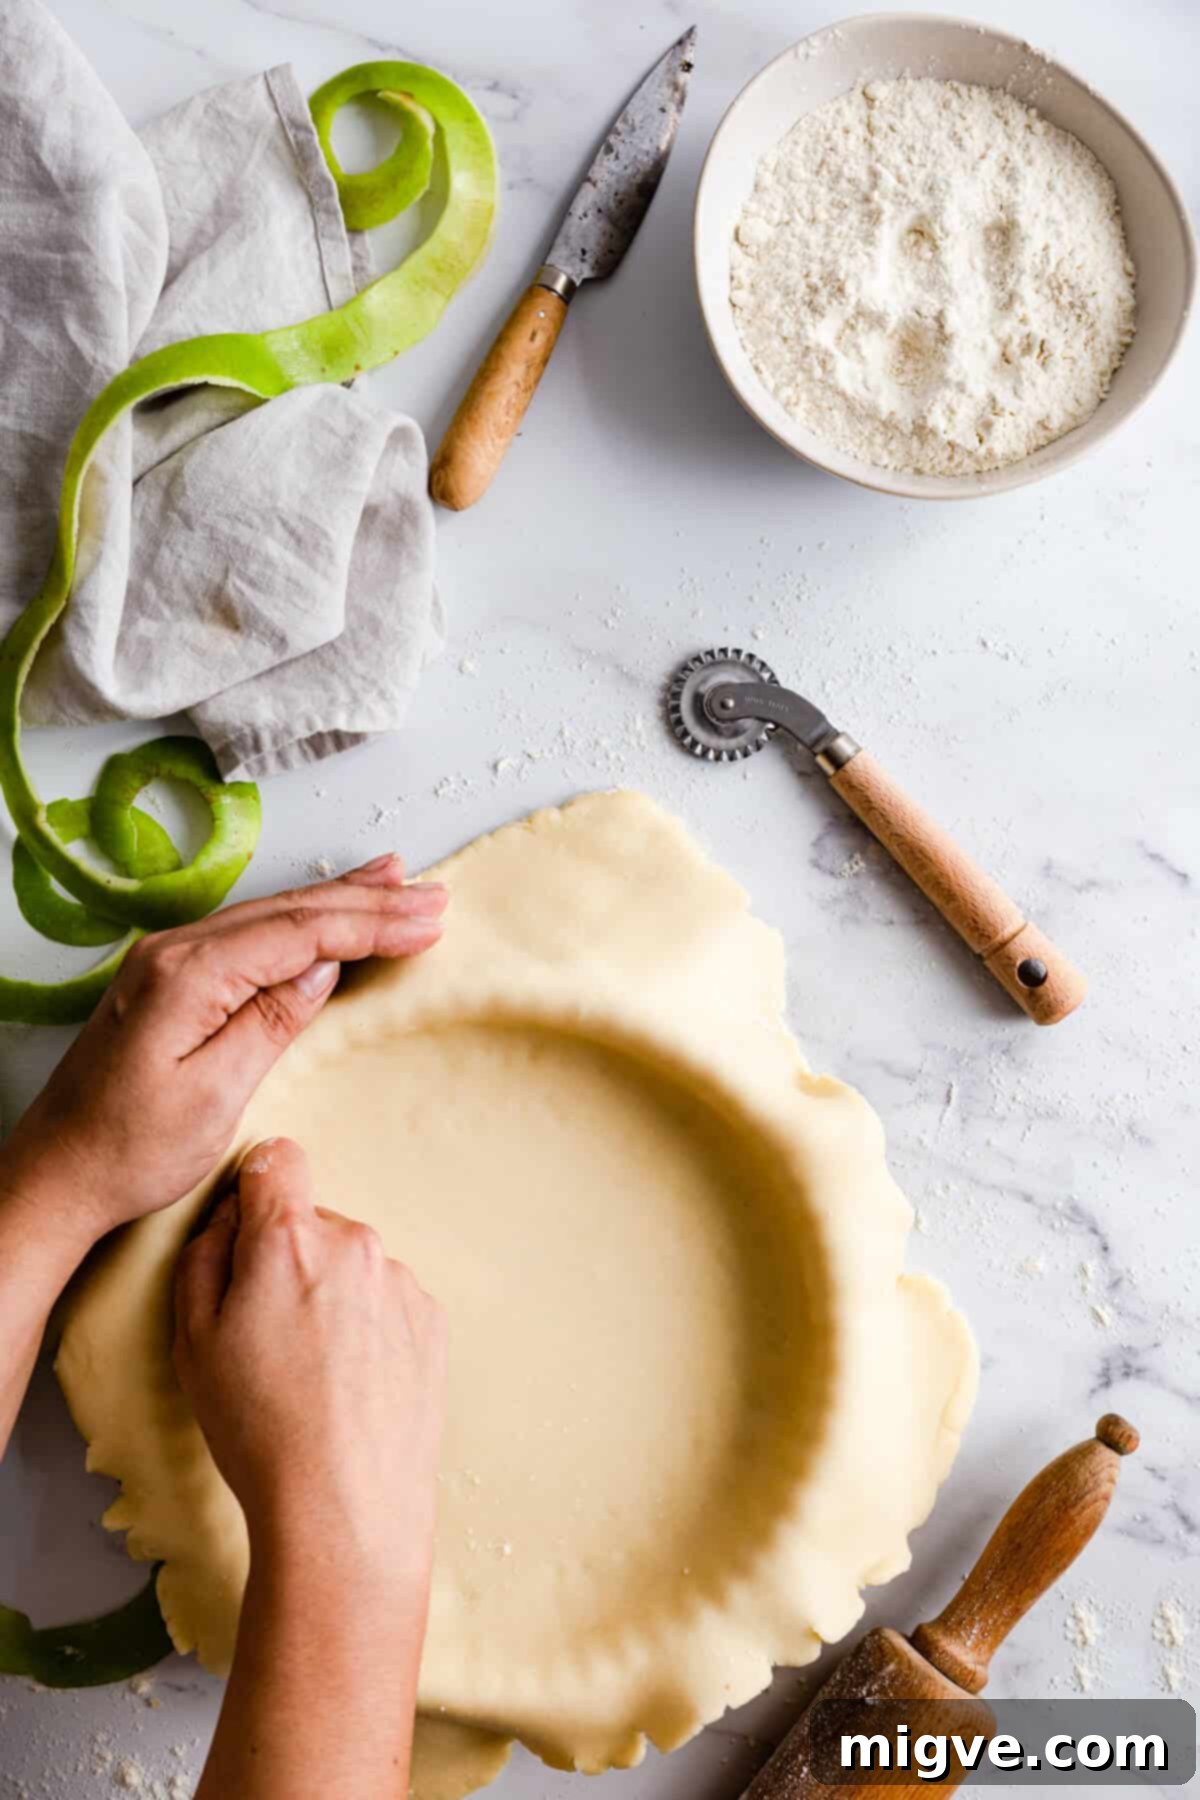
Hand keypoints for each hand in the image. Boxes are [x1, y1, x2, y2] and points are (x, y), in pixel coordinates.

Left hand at [0, 854, 445, 1252]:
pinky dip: (302, 920)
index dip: (371, 923)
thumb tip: (322, 969)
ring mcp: (168, 960)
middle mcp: (174, 951)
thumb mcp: (213, 1096)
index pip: (301, 932)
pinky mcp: (170, 979)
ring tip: (397, 881)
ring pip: (272, 914)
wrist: (55, 1175)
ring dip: (341, 900)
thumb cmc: (127, 1151)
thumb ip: (269, 1021)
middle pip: (291, 910)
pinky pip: (251, 933)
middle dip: (368, 900)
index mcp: (187, 975)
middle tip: (431, 895)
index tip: (427, 921)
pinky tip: (325, 915)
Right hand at [173, 1138, 447, 1574]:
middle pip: (313, 1224)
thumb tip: (233, 1217)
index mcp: (291, 1241)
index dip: (256, 1190)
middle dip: (289, 1259)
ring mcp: (401, 1282)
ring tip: (314, 1374)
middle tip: (268, 1336)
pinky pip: (386, 1301)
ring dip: (331, 1295)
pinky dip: (368, 1327)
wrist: (345, 1506)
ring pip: (351, 1265)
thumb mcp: (193, 1340)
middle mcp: (356, 1245)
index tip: (248, 1232)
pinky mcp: (431, 1320)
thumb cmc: (258, 1427)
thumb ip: (206, 1255)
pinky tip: (351, 1385)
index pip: (278, 1161)